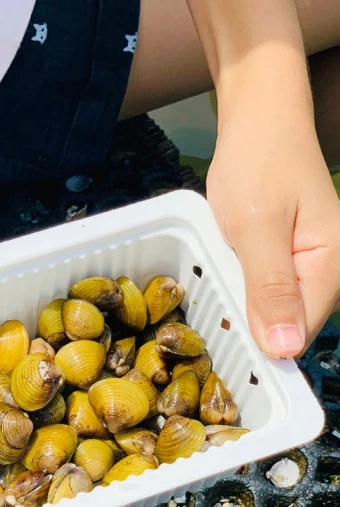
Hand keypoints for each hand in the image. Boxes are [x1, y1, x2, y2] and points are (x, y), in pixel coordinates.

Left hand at [206, 110, 339, 357]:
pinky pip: (270, 290)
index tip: (221, 339)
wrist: (259, 123)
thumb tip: (284, 350)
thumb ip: (271, 288)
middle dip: (250, 324)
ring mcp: (313, 265)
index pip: (299, 333)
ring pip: (277, 310)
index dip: (261, 343)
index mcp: (332, 266)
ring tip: (218, 287)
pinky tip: (227, 275)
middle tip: (211, 306)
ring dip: (245, 307)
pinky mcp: (294, 258)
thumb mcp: (256, 228)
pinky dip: (245, 288)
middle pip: (289, 326)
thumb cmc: (258, 165)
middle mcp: (330, 271)